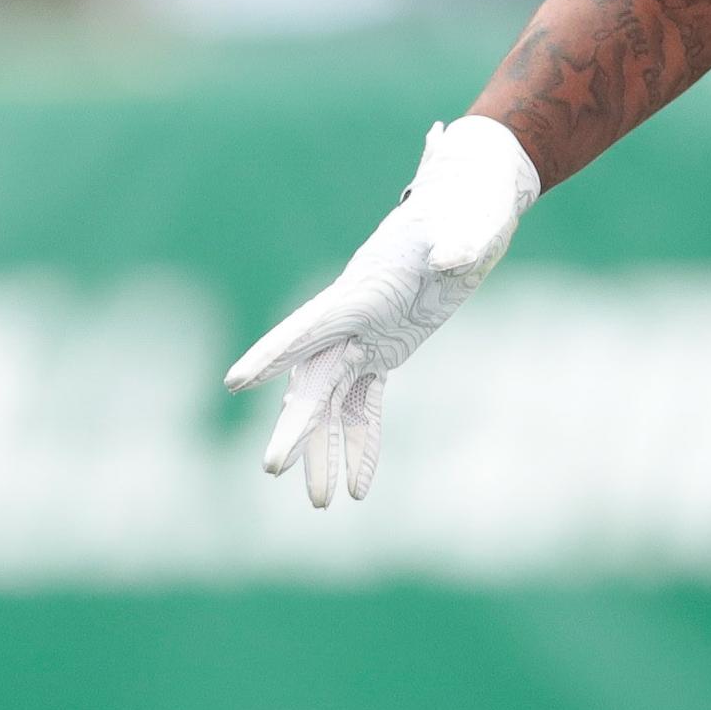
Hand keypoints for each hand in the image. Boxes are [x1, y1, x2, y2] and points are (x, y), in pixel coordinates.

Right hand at [225, 115, 539, 505]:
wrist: (474, 203)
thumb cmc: (471, 207)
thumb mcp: (475, 224)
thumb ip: (461, 243)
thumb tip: (457, 260)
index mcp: (362, 288)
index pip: (308, 327)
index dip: (272, 355)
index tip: (235, 383)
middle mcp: (353, 316)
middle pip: (311, 379)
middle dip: (293, 425)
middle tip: (271, 469)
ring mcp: (366, 335)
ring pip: (330, 402)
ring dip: (323, 451)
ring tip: (322, 506)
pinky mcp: (386, 349)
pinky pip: (363, 405)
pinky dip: (360, 443)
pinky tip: (360, 488)